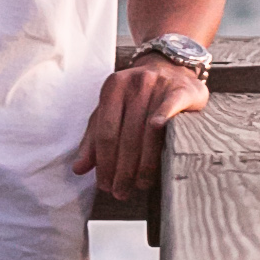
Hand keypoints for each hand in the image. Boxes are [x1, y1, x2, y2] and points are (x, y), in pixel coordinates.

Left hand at [71, 59, 208, 198]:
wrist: (170, 66)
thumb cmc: (137, 95)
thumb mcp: (111, 110)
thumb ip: (94, 138)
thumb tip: (79, 169)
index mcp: (112, 87)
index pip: (105, 131)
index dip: (104, 161)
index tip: (104, 185)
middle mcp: (134, 84)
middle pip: (126, 135)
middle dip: (122, 169)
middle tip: (120, 192)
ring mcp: (158, 85)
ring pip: (147, 130)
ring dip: (144, 163)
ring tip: (140, 185)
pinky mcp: (180, 90)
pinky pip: (169, 109)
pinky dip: (163, 126)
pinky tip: (163, 151)